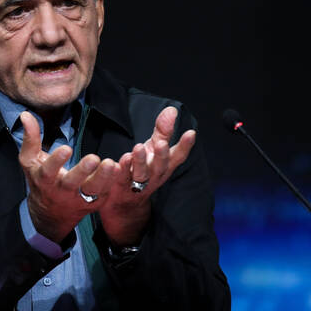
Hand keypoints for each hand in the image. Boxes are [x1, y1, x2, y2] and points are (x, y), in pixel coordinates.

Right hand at [18, 112, 117, 242]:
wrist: (50, 214)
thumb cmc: (41, 181)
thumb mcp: (30, 161)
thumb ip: (30, 138)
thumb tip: (26, 115)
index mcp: (45, 179)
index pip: (49, 171)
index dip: (56, 161)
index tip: (66, 148)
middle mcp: (62, 190)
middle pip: (72, 183)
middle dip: (83, 171)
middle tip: (94, 158)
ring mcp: (78, 198)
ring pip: (92, 191)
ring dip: (103, 178)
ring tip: (112, 164)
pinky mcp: (94, 203)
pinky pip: (105, 193)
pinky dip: (113, 183)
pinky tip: (121, 169)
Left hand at [98, 106, 195, 245]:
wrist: (124, 200)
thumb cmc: (142, 169)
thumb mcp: (153, 148)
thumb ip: (163, 130)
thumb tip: (172, 110)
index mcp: (164, 166)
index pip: (178, 157)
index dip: (185, 146)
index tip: (191, 133)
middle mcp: (154, 176)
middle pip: (160, 167)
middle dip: (162, 156)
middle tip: (161, 143)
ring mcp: (138, 184)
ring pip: (141, 175)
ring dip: (140, 162)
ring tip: (137, 148)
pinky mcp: (120, 187)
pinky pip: (121, 179)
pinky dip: (121, 170)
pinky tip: (120, 160)